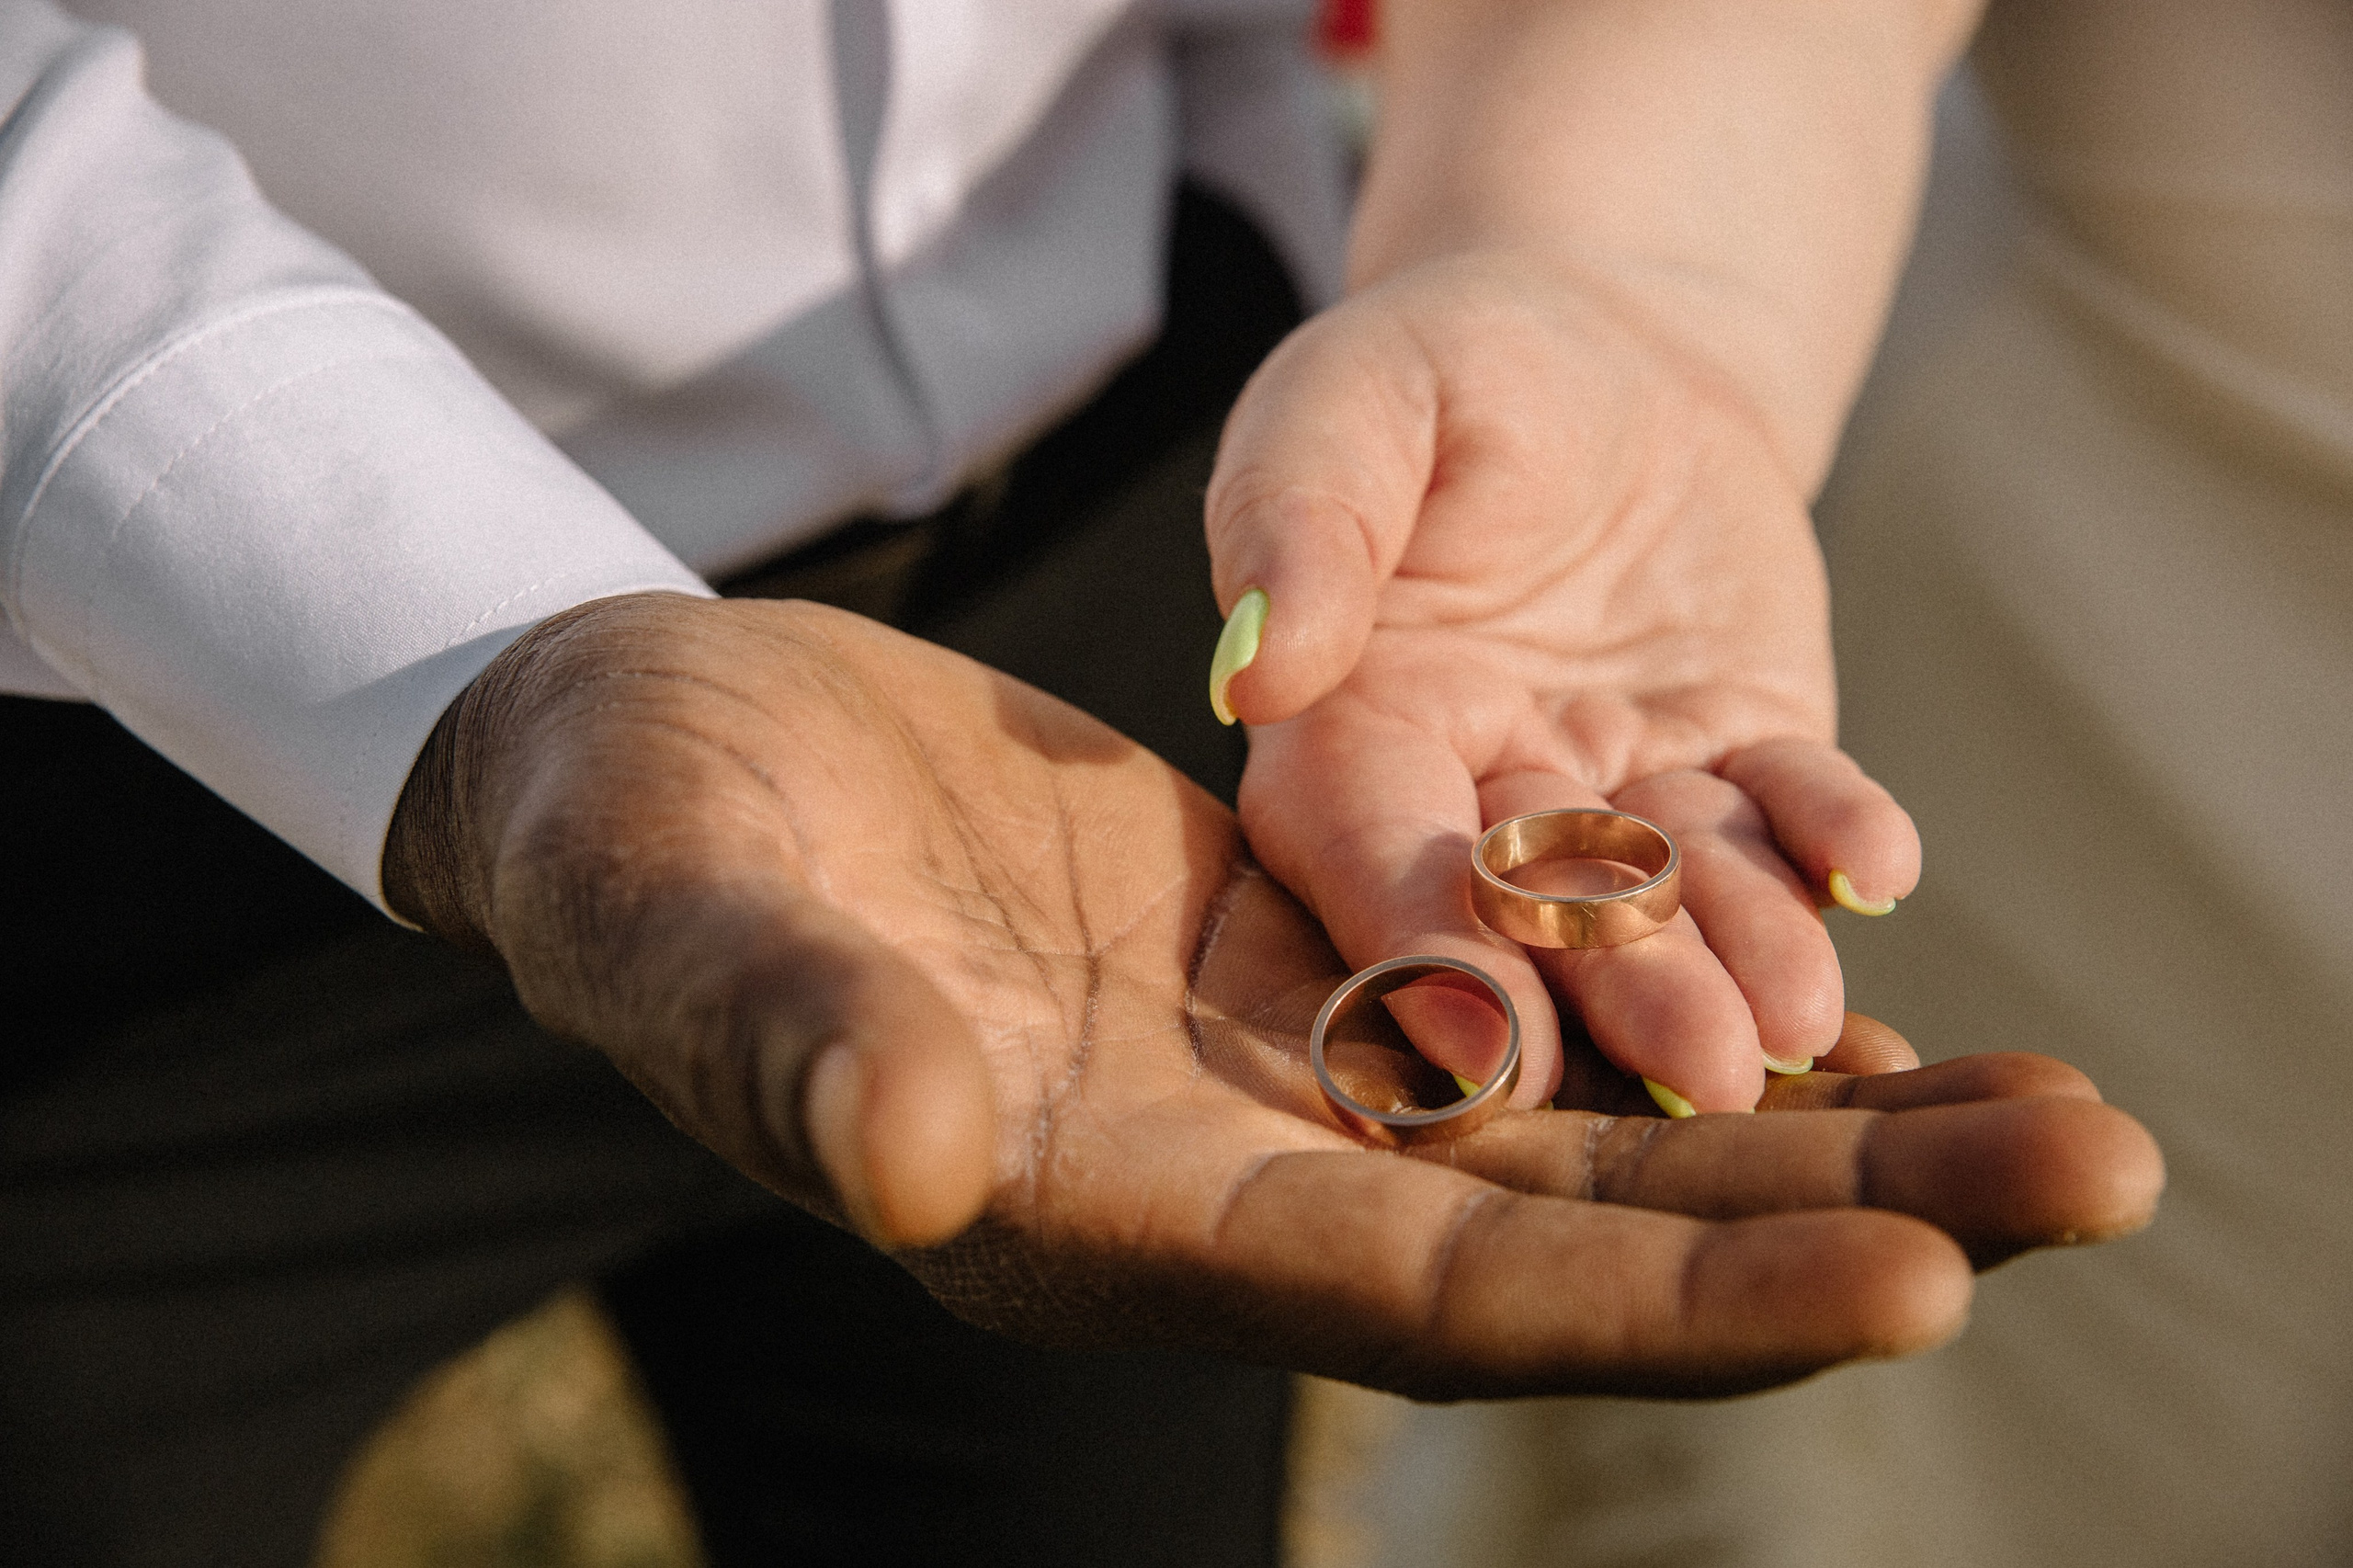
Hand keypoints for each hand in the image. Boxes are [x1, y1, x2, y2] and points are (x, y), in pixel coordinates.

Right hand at [385, 593, 2155, 1397]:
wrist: (654, 758)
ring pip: (1588, 1132)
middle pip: (1570, 1237)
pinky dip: (1695, 1017)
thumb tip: (905, 1146)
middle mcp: (1218, 1178)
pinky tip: (1861, 1007)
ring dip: (1823, 1128)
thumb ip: (794, 1028)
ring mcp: (1269, 1075)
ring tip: (2063, 1113)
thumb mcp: (688, 915)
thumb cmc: (634, 840)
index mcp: (1092, 1210)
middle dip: (1830, 1226)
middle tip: (2100, 1177)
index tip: (1900, 1291)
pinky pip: (1537, 1015)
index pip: (1413, 1294)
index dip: (1649, 1301)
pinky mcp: (1294, 959)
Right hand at [1207, 251, 1920, 1113]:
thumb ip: (1303, 517)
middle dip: (1617, 990)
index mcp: (1342, 727)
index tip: (1484, 1037)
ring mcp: (1611, 787)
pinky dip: (1831, 834)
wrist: (1601, 347)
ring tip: (1805, 1016)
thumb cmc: (1443, 368)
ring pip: (1674, 888)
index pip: (1367, 851)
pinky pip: (1785, 808)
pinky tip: (1879, 860)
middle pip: (1535, 909)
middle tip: (1700, 1066)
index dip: (1421, 943)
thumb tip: (1254, 663)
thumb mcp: (1352, 399)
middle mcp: (1471, 792)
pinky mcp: (1730, 757)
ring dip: (1740, 954)